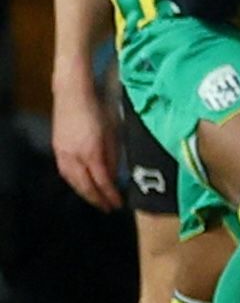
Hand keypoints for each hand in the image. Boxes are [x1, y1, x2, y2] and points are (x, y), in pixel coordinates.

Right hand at [50, 69, 119, 211]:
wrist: (72, 94)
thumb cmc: (98, 109)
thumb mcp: (113, 132)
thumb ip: (113, 155)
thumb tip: (115, 175)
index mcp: (91, 152)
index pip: (102, 182)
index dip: (110, 195)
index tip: (118, 204)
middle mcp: (75, 156)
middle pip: (85, 186)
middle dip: (97, 199)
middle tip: (107, 208)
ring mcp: (63, 153)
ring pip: (73, 181)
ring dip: (84, 193)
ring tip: (96, 200)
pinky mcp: (57, 149)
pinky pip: (66, 173)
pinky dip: (75, 182)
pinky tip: (81, 185)